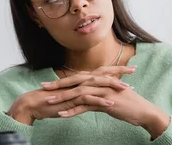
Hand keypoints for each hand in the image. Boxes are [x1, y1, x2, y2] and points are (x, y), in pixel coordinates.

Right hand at [7, 71, 130, 124]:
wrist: (36, 103)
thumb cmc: (54, 100)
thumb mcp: (72, 95)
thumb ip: (83, 93)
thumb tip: (94, 93)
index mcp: (82, 79)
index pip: (103, 72)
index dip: (117, 70)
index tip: (131, 69)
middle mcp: (81, 80)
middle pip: (104, 73)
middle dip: (120, 72)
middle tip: (134, 71)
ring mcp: (77, 88)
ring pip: (98, 85)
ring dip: (113, 87)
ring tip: (127, 89)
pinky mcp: (72, 98)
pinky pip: (89, 98)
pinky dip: (101, 100)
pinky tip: (111, 103)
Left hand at [42, 66, 170, 138]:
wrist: (143, 111)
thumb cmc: (129, 104)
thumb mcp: (112, 95)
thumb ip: (100, 92)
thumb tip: (89, 95)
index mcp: (102, 78)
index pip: (78, 77)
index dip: (63, 80)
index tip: (50, 83)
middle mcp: (101, 81)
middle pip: (75, 81)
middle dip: (58, 85)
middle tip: (43, 88)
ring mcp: (103, 91)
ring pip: (78, 93)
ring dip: (62, 98)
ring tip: (49, 102)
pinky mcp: (105, 102)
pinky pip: (85, 106)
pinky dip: (73, 110)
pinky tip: (62, 114)